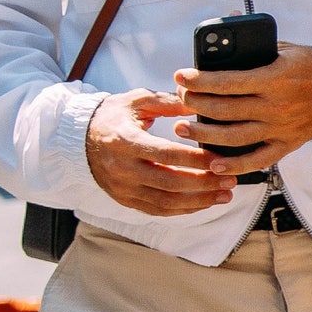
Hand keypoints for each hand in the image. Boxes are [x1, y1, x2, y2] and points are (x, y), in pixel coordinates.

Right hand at [86, 88, 236, 214]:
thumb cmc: (113, 116)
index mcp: (125, 140)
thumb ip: (167, 103)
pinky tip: (205, 202)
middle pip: (169, 183)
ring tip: (225, 195)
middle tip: (231, 180)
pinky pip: (158, 210)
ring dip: (199, 201)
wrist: (81, 139)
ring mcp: (123, 188)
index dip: (195, 160)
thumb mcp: (137, 101)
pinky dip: (184, 209)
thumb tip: (198, 105)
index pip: (165, 154)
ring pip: (166, 202)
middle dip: (204, 183)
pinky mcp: (126, 200)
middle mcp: (122, 169)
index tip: (219, 159)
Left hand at [172, 42, 311, 174]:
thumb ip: (254, 42)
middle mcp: (275, 106)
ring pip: (234, 137)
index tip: (180, 77)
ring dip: (204, 135)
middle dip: (195, 104)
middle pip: (224, 110)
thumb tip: (228, 21)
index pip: (227, 82)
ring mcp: (280, 128)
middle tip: (180, 99)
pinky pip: (258, 160)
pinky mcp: (286, 144)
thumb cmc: (311, 65)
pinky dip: (235, 165)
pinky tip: (214, 165)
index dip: (199, 81)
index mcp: (273, 78)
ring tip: (184, 129)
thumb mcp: (284, 47)